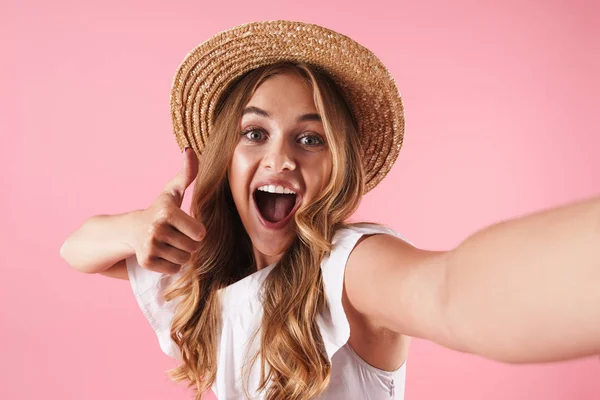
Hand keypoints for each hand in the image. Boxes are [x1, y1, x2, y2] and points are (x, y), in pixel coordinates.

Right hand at [130, 147, 204, 274]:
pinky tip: (161, 253)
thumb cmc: (159, 210)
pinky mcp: (145, 262)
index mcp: (167, 211)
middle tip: (176, 235)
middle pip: (193, 247)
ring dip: (180, 254)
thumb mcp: (172, 192)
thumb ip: (186, 173)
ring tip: (168, 243)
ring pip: (184, 259)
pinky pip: (173, 269)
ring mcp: (150, 246)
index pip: (200, 233)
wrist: (130, 230)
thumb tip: (190, 150)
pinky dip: (170, 265)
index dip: (196, 230)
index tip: (185, 224)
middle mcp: (156, 229)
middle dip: (189, 243)